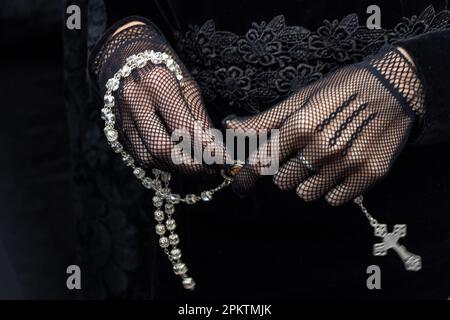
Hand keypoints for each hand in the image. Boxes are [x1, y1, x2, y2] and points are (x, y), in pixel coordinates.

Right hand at [90, 21, 223, 173]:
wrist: (123, 54)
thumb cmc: (163, 66)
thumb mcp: (188, 83)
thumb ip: (199, 117)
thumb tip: (215, 149)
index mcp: (157, 83)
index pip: (186, 128)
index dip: (208, 149)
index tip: (226, 161)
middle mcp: (134, 101)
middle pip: (163, 148)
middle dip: (191, 166)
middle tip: (212, 170)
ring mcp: (120, 116)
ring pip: (149, 157)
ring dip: (176, 168)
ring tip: (197, 167)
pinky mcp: (114, 128)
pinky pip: (138, 155)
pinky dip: (161, 163)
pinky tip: (177, 161)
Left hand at [225, 47, 423, 204]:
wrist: (395, 87)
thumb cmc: (342, 89)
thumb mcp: (302, 98)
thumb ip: (265, 120)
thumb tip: (230, 128)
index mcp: (301, 126)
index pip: (263, 164)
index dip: (254, 169)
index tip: (248, 175)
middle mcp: (322, 148)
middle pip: (283, 181)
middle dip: (286, 170)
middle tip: (301, 154)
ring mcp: (347, 164)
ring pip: (306, 193)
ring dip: (308, 182)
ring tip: (321, 161)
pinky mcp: (369, 175)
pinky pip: (335, 199)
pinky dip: (332, 188)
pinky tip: (339, 169)